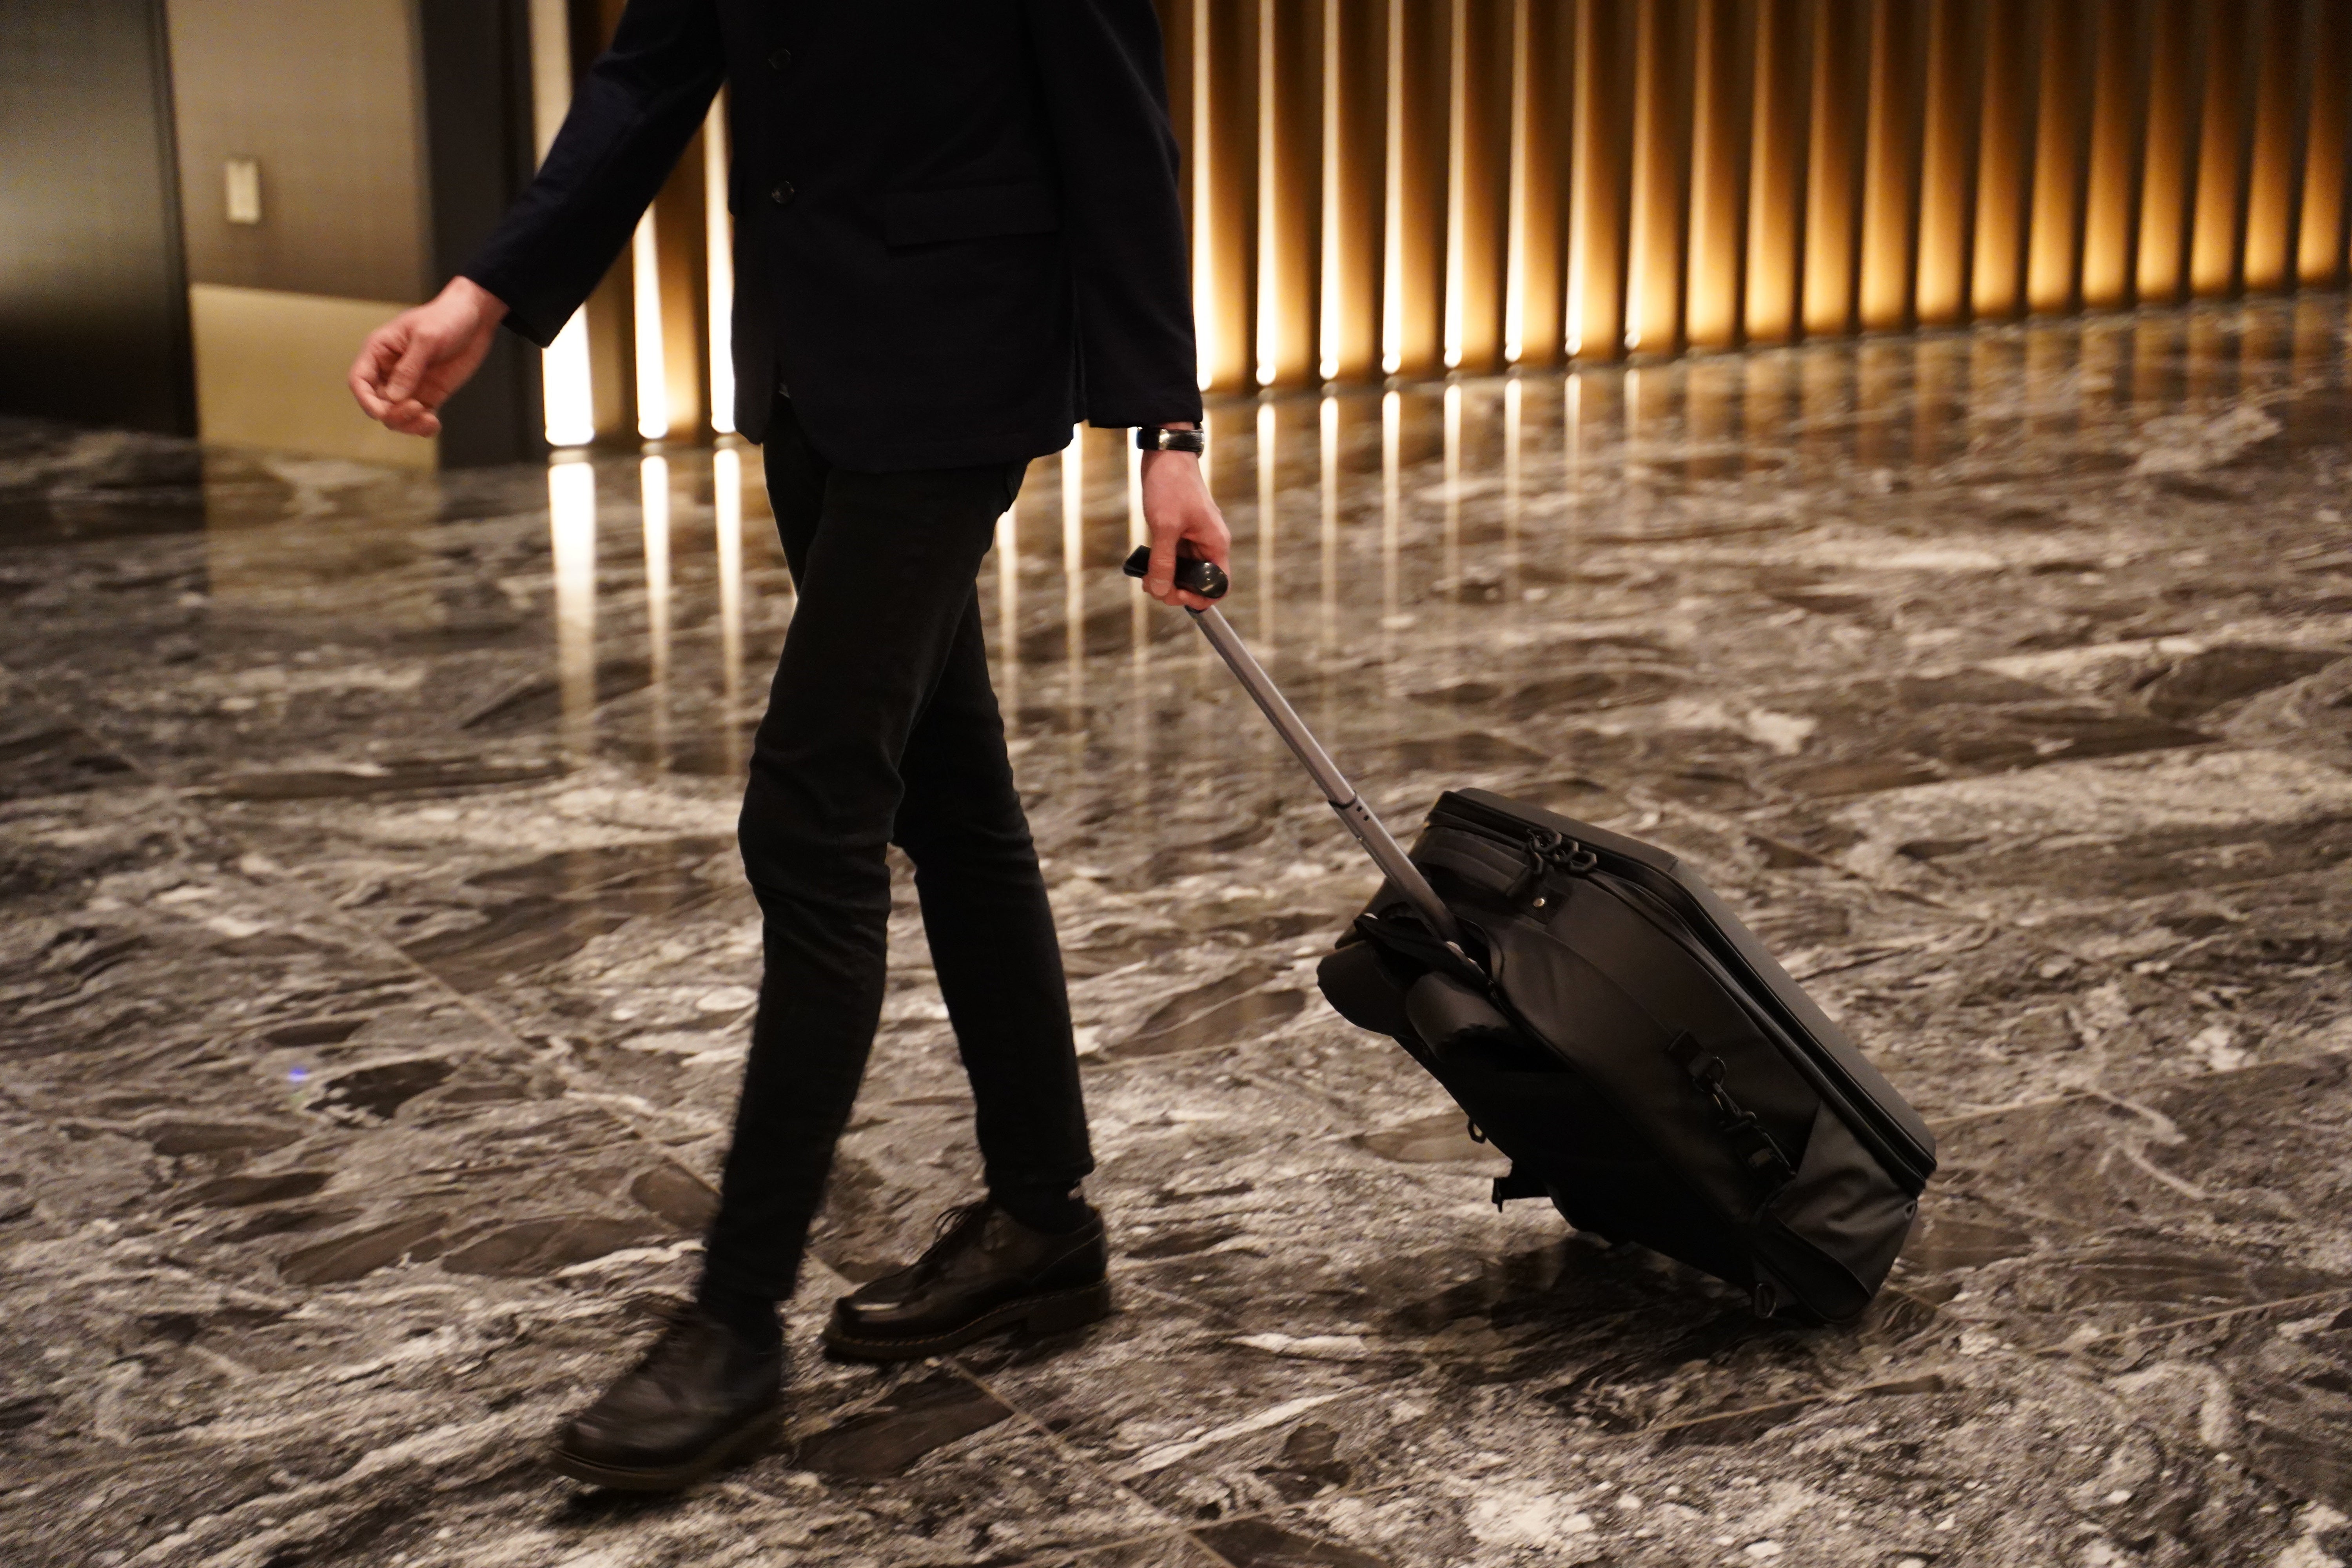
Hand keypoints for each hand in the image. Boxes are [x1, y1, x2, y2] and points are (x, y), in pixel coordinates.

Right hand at [348, 277, 508, 437]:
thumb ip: (409, 368)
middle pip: (377, 403)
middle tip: (418, 409)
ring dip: (408, 424)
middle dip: (392, 414)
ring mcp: (409, 385)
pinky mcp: (429, 394)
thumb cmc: (447, 317)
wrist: (474, 318)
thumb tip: (393, 398)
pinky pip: (419, 417)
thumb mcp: (427, 338)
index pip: (359, 381)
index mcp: (379, 351)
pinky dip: (423, 426)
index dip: (365, 400)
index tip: (381, 412)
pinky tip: (435, 424)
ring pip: (396, 415)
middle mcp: (389, 371)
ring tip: (430, 421)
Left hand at [1138, 431, 1229, 609]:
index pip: (1220, 584)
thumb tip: (1160, 590)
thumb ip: (1164, 561)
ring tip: (1147, 579)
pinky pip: (1175, 559)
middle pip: (1200, 582)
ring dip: (1166, 580)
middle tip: (1155, 588)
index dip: (1202, 598)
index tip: (1178, 595)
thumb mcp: (1165, 526)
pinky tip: (1147, 567)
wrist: (1165, 455)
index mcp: (1215, 543)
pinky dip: (1162, 566)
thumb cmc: (1171, 484)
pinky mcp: (1180, 534)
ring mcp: (1194, 539)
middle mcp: (1208, 544)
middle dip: (1177, 590)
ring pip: (1185, 572)